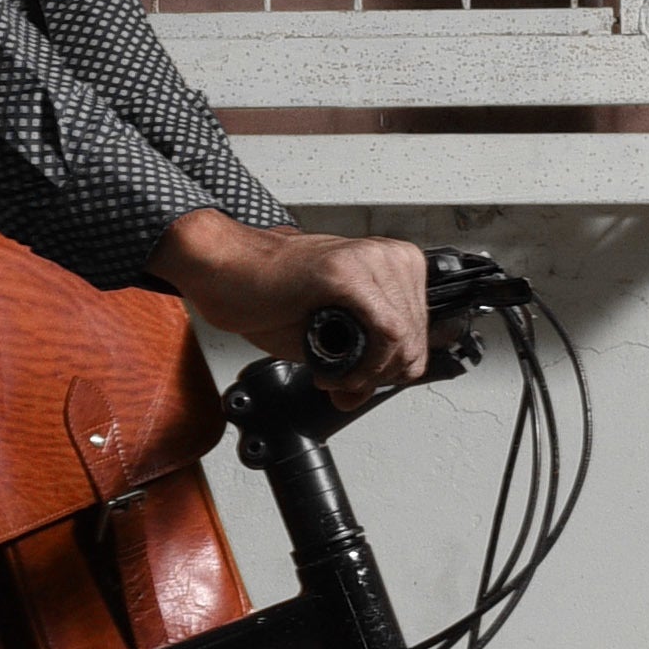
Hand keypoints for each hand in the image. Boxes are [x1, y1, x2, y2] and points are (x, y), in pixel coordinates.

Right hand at [147, 213, 430, 411]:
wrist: (227, 274)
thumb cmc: (267, 296)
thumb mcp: (325, 336)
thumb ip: (359, 360)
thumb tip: (372, 391)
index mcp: (391, 265)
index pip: (421, 331)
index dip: (393, 370)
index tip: (360, 382)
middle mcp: (389, 257)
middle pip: (417, 338)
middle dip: (379, 375)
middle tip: (341, 384)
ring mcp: (372, 260)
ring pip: (406, 339)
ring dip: (369, 373)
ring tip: (332, 376)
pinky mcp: (350, 273)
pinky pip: (387, 333)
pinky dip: (365, 365)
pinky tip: (333, 372)